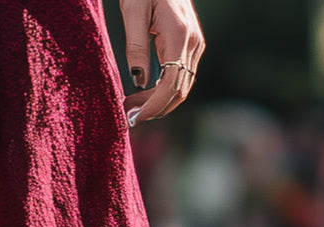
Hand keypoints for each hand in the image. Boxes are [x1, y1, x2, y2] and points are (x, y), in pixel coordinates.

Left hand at [120, 0, 204, 123]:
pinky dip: (164, 91)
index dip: (154, 105)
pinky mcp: (190, 44)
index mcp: (180, 36)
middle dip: (155, 108)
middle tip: (129, 115)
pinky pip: (180, 76)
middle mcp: (193, 43)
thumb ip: (136, 46)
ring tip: (134, 107)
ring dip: (159, 102)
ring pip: (181, 86)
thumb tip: (139, 80)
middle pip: (179, 90)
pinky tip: (145, 94)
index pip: (171, 84)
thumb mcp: (133, 12)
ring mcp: (194, 44)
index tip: (135, 117)